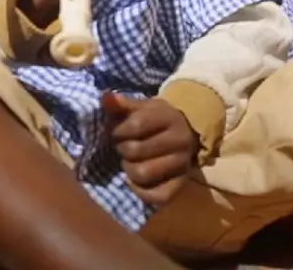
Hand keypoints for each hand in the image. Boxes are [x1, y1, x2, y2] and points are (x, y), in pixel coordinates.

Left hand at [102, 91, 198, 205]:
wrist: (187, 131)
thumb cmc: (158, 118)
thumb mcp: (143, 107)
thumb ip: (122, 104)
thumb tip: (104, 97)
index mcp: (169, 118)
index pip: (136, 125)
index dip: (118, 130)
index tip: (116, 130)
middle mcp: (180, 141)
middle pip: (136, 151)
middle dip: (122, 148)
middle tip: (123, 146)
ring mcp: (182, 164)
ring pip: (142, 174)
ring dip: (128, 169)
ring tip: (129, 161)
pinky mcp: (181, 184)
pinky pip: (158, 196)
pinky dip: (140, 192)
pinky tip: (134, 181)